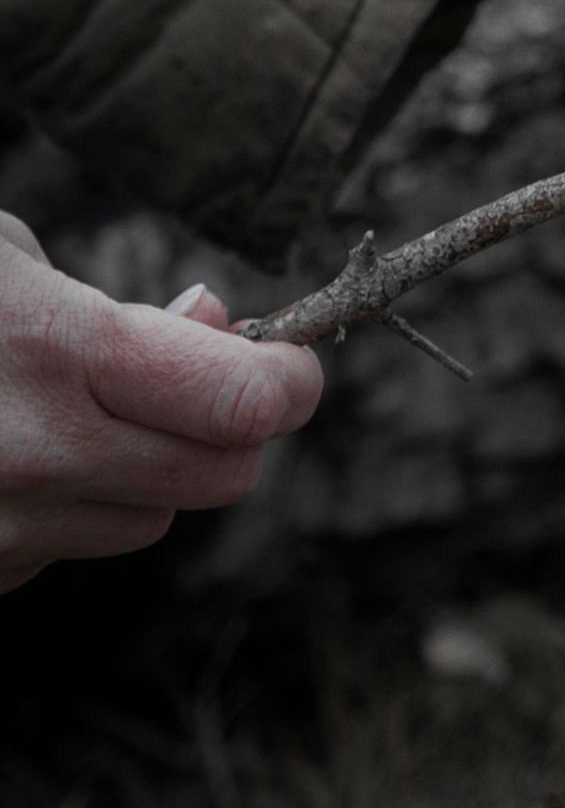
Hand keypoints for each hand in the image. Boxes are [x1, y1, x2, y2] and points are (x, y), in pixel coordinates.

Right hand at [0, 214, 325, 594]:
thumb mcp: (6, 260)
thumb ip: (125, 308)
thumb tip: (217, 331)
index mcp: (54, 350)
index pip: (241, 403)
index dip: (291, 381)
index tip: (293, 360)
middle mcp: (34, 453)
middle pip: (219, 478)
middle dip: (236, 429)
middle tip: (212, 376)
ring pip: (148, 521)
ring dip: (149, 469)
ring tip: (79, 405)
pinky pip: (66, 547)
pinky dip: (70, 504)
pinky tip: (13, 450)